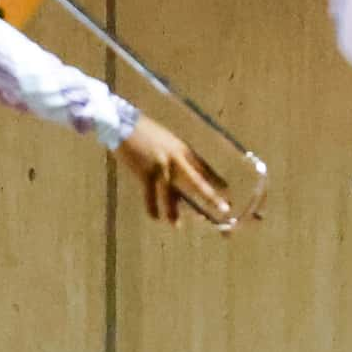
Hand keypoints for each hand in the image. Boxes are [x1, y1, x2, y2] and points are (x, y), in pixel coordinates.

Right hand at [115, 114, 234, 224]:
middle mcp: (175, 158)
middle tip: (223, 208)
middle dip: (210, 196)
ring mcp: (160, 166)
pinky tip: (155, 217)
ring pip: (171, 194)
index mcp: (182, 149)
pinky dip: (152, 207)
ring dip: (173, 211)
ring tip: (176, 226)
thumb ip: (176, 158)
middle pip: (196, 180)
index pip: (204, 167)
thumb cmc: (146, 133)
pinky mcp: (144, 173)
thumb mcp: (168, 141)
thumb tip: (180, 178)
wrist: (124, 125)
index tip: (226, 189)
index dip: (215, 179)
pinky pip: (150, 195)